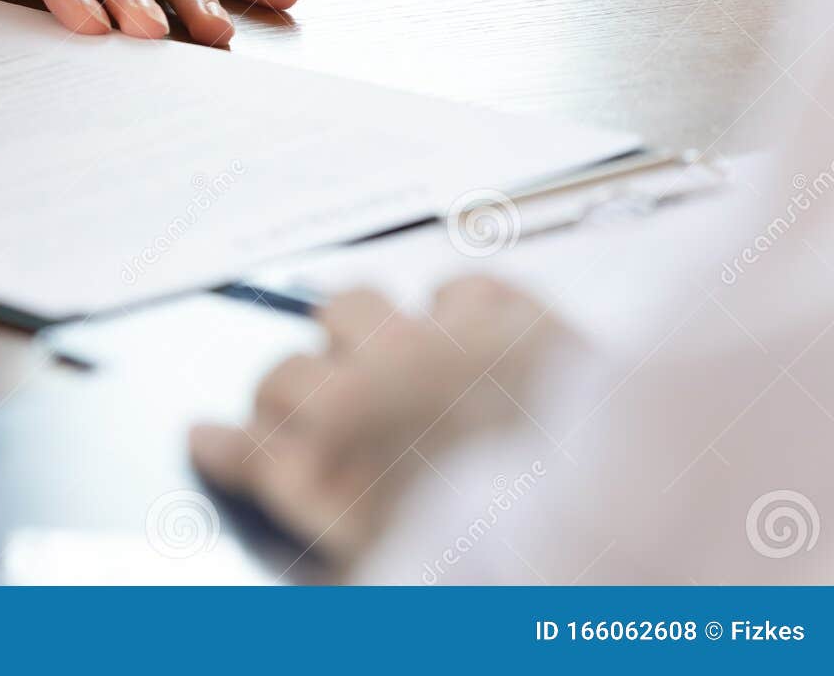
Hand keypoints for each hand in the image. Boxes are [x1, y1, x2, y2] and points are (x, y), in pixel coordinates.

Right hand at [189, 278, 576, 564]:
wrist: (636, 529)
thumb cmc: (506, 559)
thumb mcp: (378, 545)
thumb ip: (292, 493)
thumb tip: (208, 439)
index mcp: (338, 464)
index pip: (249, 444)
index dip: (231, 445)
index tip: (215, 439)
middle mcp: (369, 390)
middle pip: (285, 373)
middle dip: (291, 394)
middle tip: (319, 415)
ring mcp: (436, 344)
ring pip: (350, 304)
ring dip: (352, 332)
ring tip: (377, 355)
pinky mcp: (512, 317)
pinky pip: (458, 286)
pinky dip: (455, 308)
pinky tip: (463, 333)